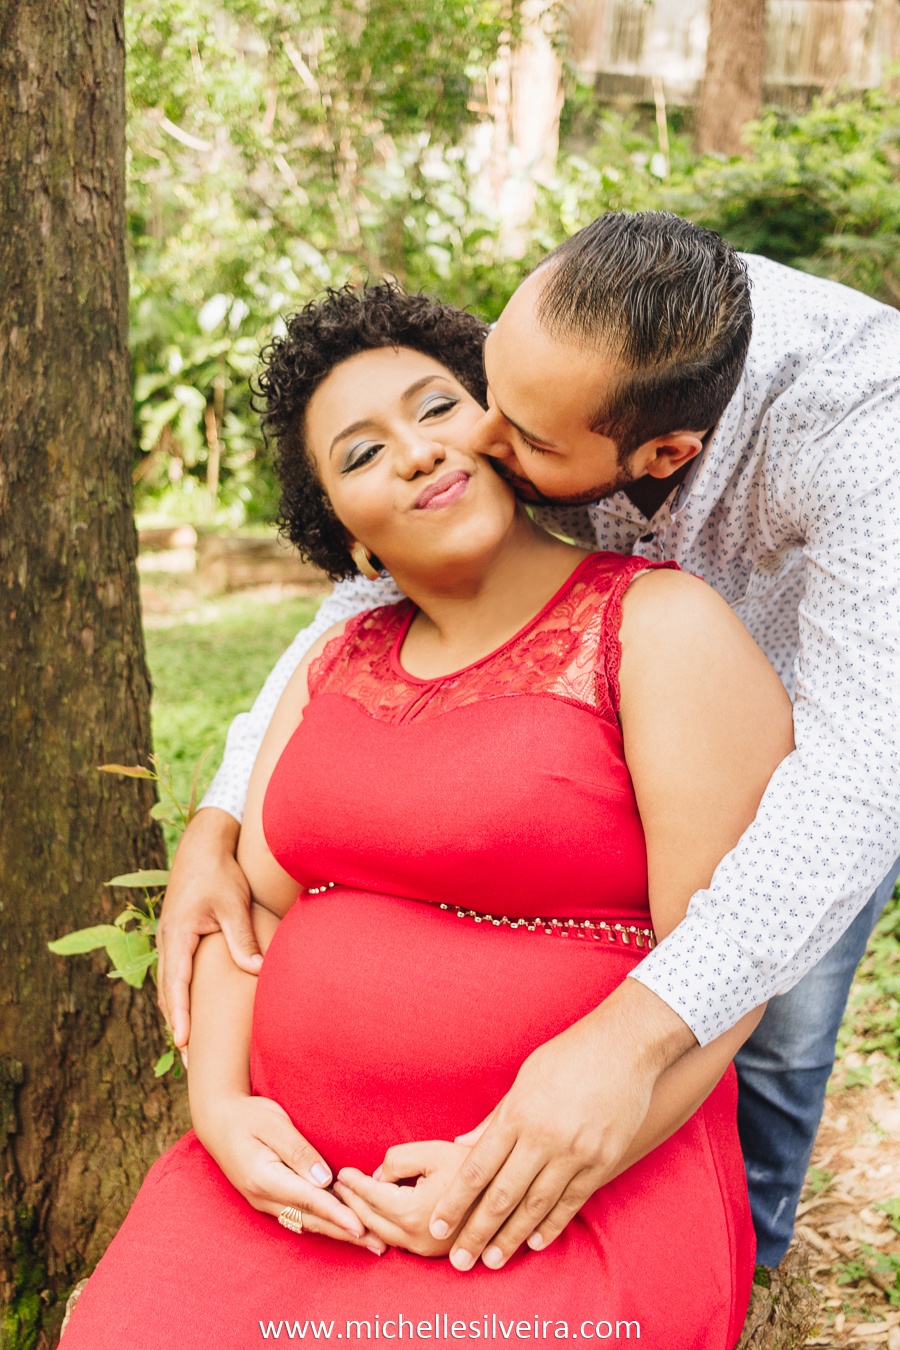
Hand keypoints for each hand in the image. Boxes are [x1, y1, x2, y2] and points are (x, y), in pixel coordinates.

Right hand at [157, 807, 261, 1048]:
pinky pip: (174, 973)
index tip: (183, 1043)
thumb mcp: (233, 905)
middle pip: (168, 992)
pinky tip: (190, 1009)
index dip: (180, 1015)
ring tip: (188, 1045)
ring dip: (176, 1013)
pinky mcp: (177, 936)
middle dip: (176, 1024)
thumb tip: (256, 970)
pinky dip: (178, 996)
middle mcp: (168, 941)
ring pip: (168, 985)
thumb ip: (241, 938)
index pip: (177, 984)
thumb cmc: (220, 873)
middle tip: (188, 1060)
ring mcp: (169, 939)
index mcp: (178, 935)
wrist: (203, 846)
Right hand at [198, 1093, 386, 1254]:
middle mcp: (264, 1197)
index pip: (309, 1199)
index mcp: (264, 1177)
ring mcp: (264, 1202)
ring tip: (368, 1243)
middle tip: (379, 1245)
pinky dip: (323, 1223)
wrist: (218, 1121)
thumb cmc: (248, 1117)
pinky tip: (341, 1229)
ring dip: (337, 1232)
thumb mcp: (274, 1124)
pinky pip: (299, 1217)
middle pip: (312, 1219)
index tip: (361, 1227)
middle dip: (346, 1233)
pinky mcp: (268, 1200)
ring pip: (307, 1222)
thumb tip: (325, 1179)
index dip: (337, 1214)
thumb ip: (299, 1152)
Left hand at [334, 1141, 471, 1256]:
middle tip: (339, 1186)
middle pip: (372, 1220)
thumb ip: (398, 1160)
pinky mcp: (436, 1253)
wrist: (511, 1190)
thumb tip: (379, 1176)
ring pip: (383, 1235)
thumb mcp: (432, 1151)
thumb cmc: (472, 1164)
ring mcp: (427, 1250)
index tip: (341, 1172)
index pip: (372, 1196)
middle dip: (352, 1202)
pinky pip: (399, 1242)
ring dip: (365, 1217)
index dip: (354, 1182)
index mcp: (413, 1213)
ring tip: (352, 1200)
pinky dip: (382, 1227)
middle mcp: (417, 1239)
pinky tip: (377, 1215)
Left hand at [428, 980, 695, 1270]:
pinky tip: (535, 1243)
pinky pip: (572, 1201)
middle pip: (502, 1195)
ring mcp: (575, 1152)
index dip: (456, 1202)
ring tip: (493, 1261)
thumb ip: (495, 1117)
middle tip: (459, 1262)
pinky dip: (552, 1225)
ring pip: (536, 1205)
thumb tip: (462, 1146)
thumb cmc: (568, 1056)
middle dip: (477, 1231)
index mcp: (518, 1115)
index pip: (478, 1168)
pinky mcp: (602, 1160)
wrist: (625, 1046)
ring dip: (512, 1237)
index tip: (437, 1226)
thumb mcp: (524, 1079)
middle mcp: (543, 1138)